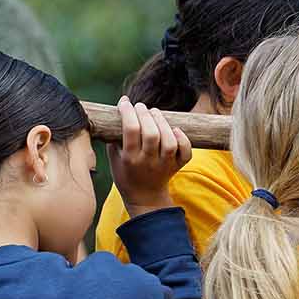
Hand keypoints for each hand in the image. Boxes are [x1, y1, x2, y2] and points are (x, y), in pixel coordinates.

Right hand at [107, 97, 191, 218]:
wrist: (144, 196)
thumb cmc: (125, 172)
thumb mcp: (113, 157)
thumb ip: (114, 137)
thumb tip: (119, 110)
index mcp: (130, 159)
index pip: (131, 131)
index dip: (128, 112)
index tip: (125, 102)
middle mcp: (149, 162)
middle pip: (152, 134)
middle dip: (145, 115)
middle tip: (140, 106)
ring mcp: (165, 165)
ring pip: (169, 142)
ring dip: (163, 123)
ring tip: (154, 113)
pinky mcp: (177, 166)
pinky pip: (185, 153)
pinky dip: (183, 139)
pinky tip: (175, 129)